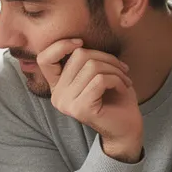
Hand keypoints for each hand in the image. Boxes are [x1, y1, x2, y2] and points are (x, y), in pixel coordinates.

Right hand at [37, 39, 142, 162]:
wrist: (127, 128)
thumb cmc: (116, 98)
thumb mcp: (97, 73)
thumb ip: (84, 60)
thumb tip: (79, 42)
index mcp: (58, 86)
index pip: (44, 59)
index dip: (60, 45)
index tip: (81, 43)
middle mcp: (57, 96)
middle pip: (78, 56)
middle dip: (106, 58)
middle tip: (122, 70)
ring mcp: (67, 104)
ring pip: (92, 66)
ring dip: (115, 69)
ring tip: (124, 79)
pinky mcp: (81, 109)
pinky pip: (100, 80)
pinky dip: (117, 79)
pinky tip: (123, 88)